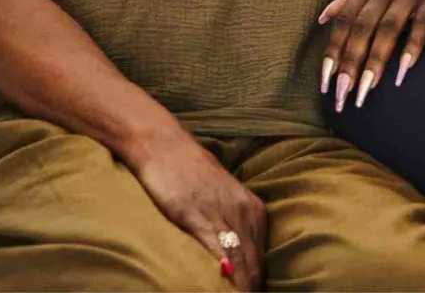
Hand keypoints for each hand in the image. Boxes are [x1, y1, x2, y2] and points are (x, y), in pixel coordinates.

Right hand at [122, 129, 267, 289]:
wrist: (164, 146)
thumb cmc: (190, 173)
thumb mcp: (221, 199)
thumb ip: (232, 227)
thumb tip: (234, 260)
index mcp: (254, 210)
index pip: (261, 260)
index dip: (257, 283)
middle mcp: (245, 213)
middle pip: (254, 265)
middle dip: (252, 288)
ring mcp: (223, 215)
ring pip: (240, 263)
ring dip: (241, 286)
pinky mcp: (198, 218)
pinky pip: (218, 252)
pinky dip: (224, 274)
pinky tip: (225, 285)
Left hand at [317, 0, 424, 110]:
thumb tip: (322, 18)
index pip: (344, 20)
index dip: (334, 51)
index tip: (326, 81)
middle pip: (362, 28)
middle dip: (350, 62)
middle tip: (343, 93)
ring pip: (387, 30)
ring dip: (375, 61)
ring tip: (366, 90)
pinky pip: (420, 26)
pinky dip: (411, 49)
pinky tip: (403, 72)